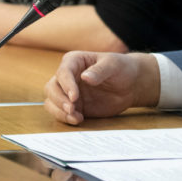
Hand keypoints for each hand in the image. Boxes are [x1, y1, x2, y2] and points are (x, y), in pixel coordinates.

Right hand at [44, 52, 159, 124]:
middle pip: (51, 88)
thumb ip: (100, 71)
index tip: (75, 97)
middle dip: (59, 100)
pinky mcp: (73, 106)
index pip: (63, 72)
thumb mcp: (113, 65)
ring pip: (52, 101)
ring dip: (60, 111)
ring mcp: (68, 92)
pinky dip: (66, 118)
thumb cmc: (121, 68)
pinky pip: (61, 113)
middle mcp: (68, 76)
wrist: (130, 85)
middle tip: (72, 109)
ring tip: (76, 117)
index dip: (66, 85)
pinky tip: (79, 119)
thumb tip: (85, 77)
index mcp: (75, 61)